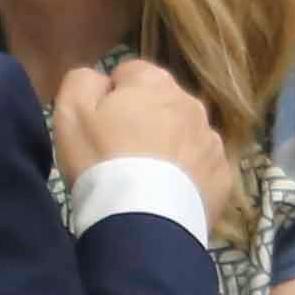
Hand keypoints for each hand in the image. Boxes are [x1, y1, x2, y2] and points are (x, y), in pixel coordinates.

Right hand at [55, 57, 225, 197]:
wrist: (142, 221)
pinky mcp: (222, 175)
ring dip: (168, 148)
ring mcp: (211, 140)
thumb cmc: (102, 161)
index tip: (101, 126)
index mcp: (154, 82)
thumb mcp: (71, 112)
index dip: (111, 98)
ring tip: (144, 179)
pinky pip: (201, 168)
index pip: (130, 74)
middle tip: (120, 155)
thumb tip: (99, 79)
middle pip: (161, 104)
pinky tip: (166, 195)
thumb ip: (82, 81)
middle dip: (143, 121)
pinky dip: (186, 177)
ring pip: (184, 135)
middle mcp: (191, 103)